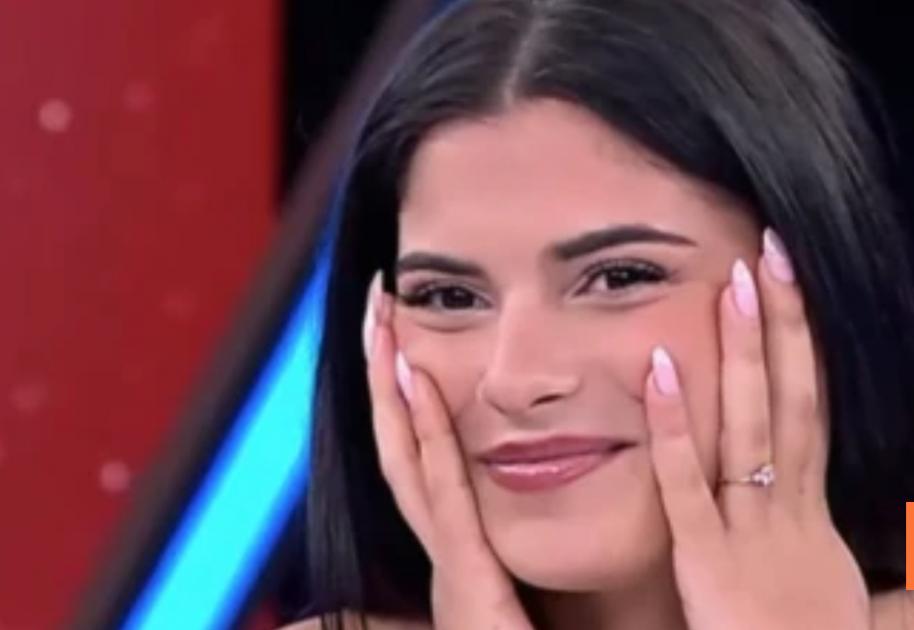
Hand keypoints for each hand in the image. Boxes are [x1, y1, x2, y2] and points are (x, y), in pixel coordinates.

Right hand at [362, 272, 533, 629]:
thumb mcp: (531, 602)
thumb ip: (513, 565)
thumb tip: (517, 519)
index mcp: (467, 554)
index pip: (430, 458)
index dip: (411, 399)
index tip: (407, 335)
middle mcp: (449, 555)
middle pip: (408, 446)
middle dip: (389, 374)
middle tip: (381, 302)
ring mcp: (450, 570)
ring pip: (412, 461)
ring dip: (394, 389)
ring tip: (384, 323)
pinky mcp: (467, 587)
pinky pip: (445, 499)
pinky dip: (424, 439)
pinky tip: (416, 382)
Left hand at [643, 229, 870, 629]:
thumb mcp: (830, 599)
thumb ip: (819, 553)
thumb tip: (827, 529)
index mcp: (813, 522)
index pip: (810, 417)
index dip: (805, 353)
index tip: (793, 294)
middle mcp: (790, 514)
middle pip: (793, 403)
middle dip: (784, 327)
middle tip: (771, 255)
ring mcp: (752, 535)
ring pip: (751, 429)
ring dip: (743, 353)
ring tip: (733, 285)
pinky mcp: (708, 564)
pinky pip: (688, 488)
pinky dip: (674, 428)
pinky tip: (657, 369)